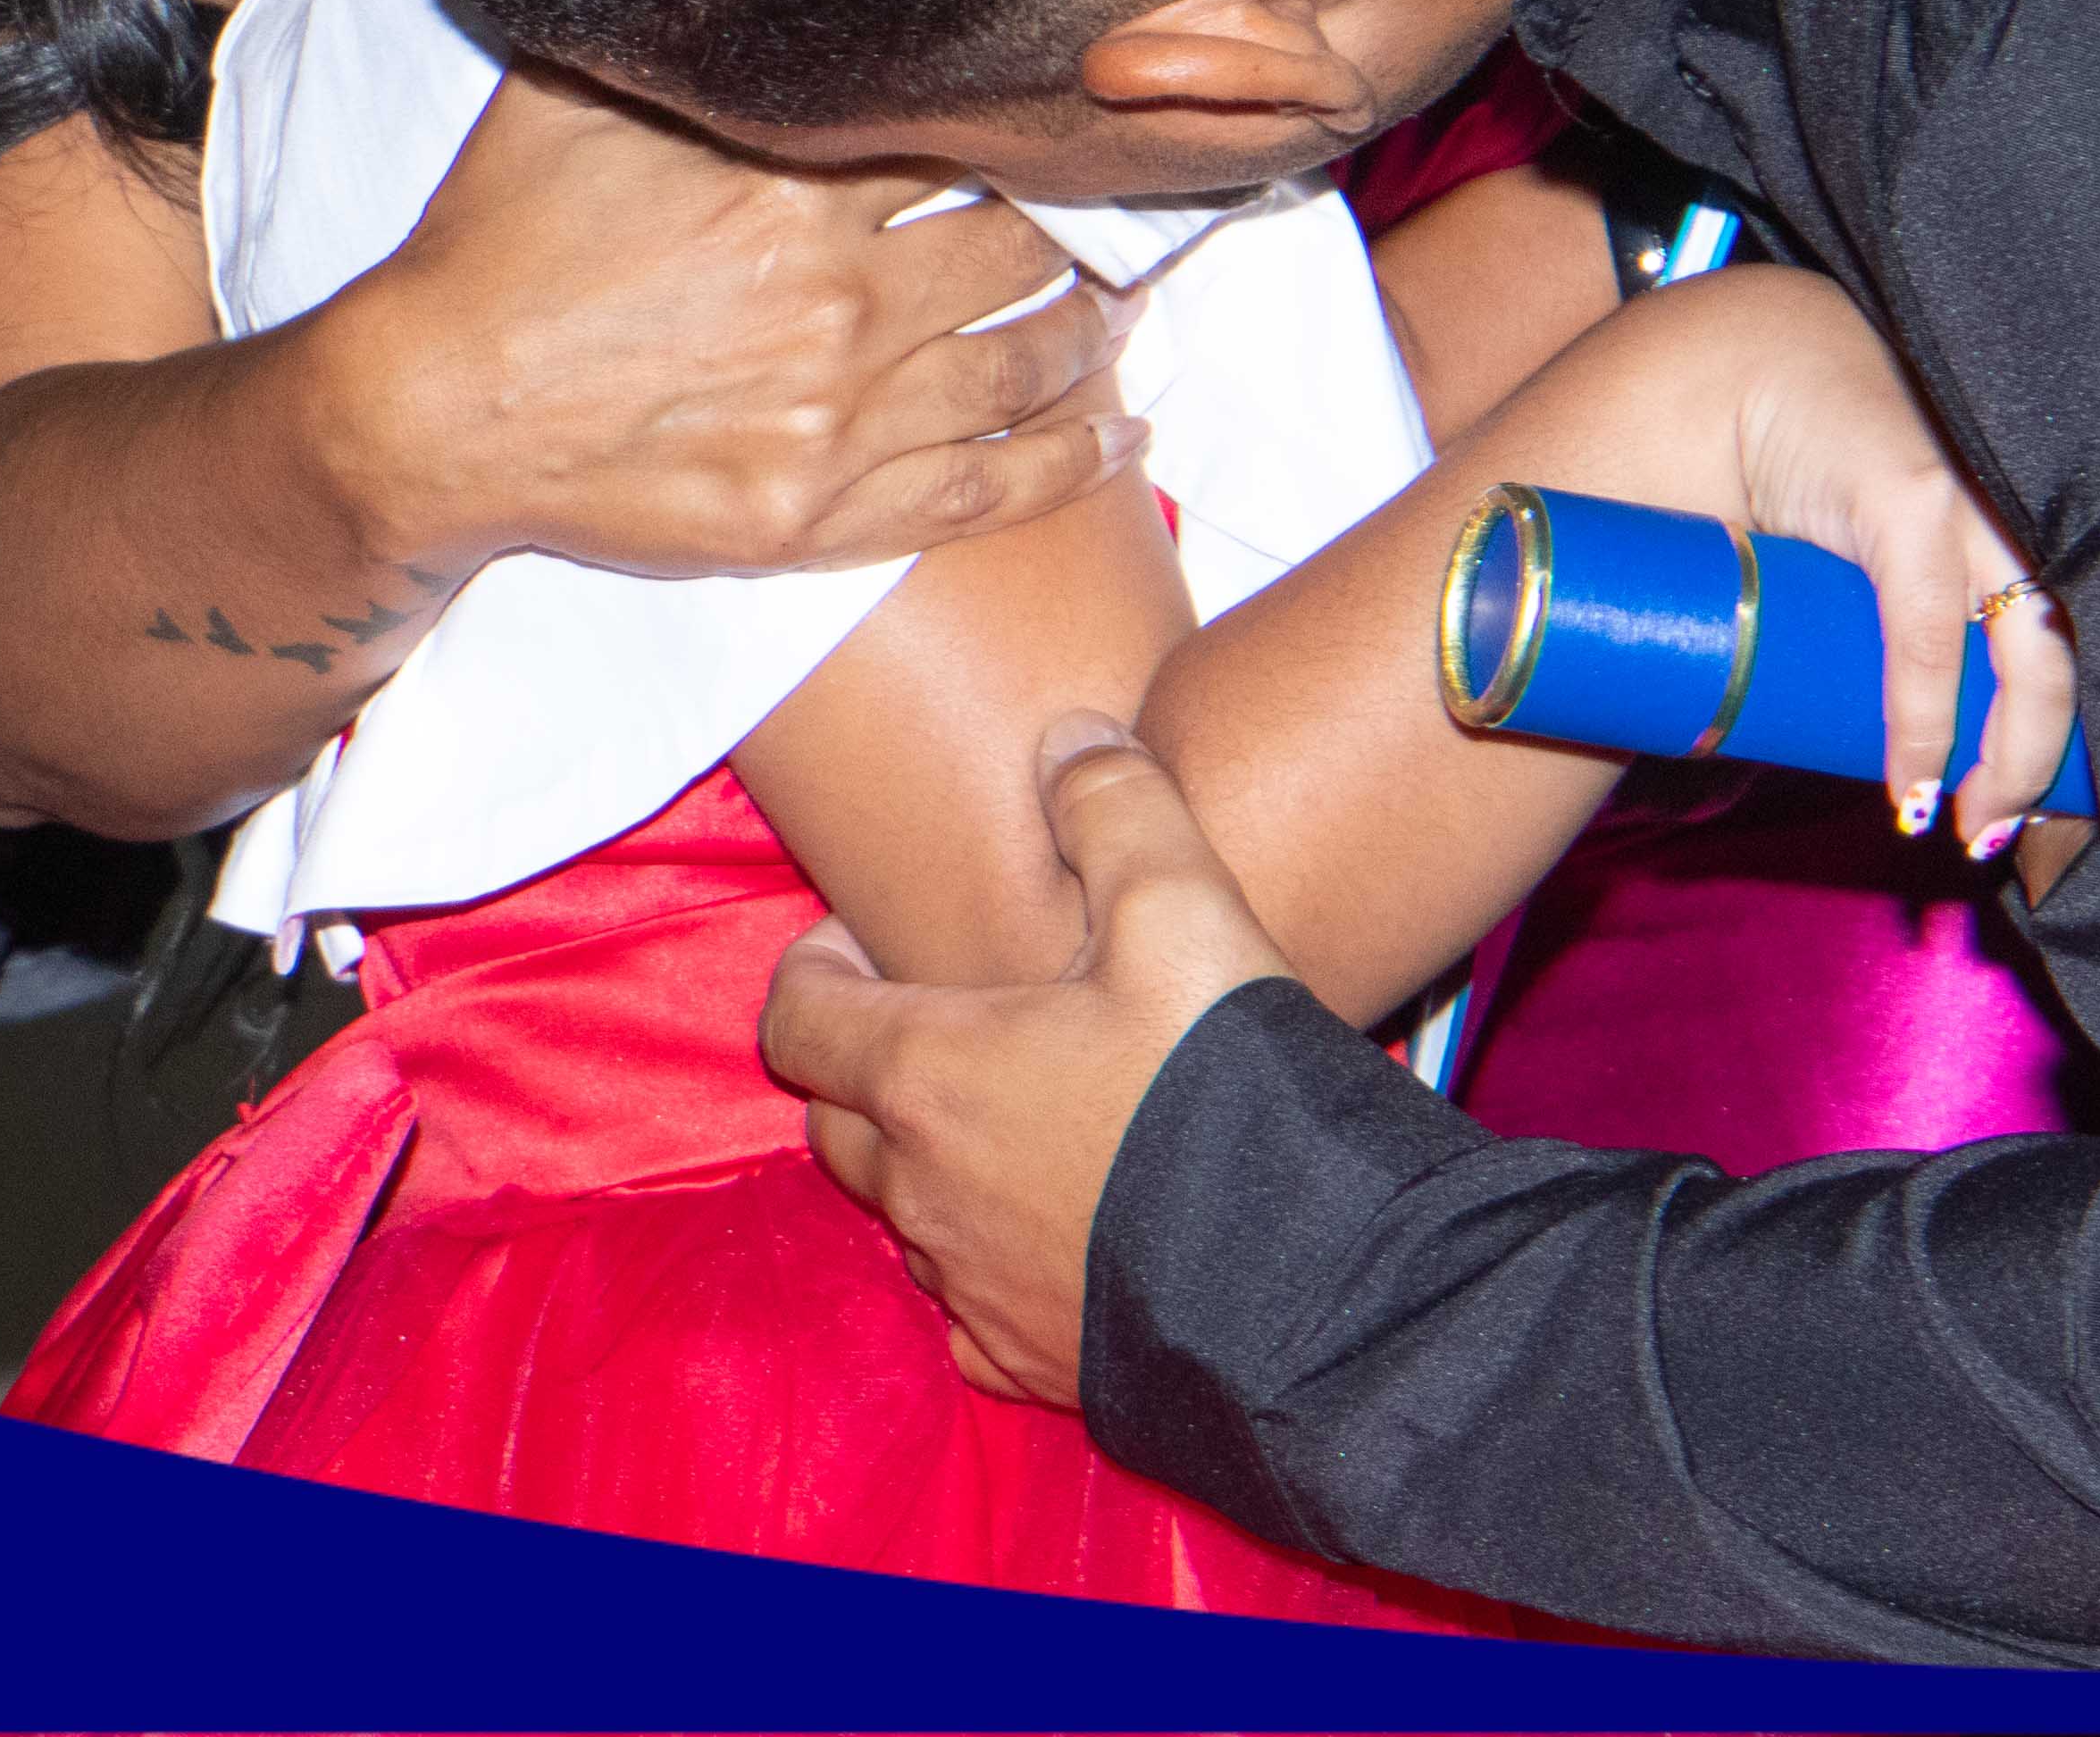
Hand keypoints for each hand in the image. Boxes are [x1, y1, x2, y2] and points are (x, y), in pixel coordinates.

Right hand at [312, 71, 1143, 583]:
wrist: (426, 414)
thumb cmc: (498, 244)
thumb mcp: (581, 95)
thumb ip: (689, 31)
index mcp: (796, 179)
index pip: (971, 135)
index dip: (1035, 121)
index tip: (1080, 107)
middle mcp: (840, 297)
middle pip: (1023, 249)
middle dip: (1090, 227)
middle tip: (1134, 210)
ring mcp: (841, 416)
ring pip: (1029, 366)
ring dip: (1098, 335)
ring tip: (1129, 307)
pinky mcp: (823, 516)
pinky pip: (988, 490)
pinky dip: (1075, 463)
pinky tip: (1126, 435)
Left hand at [765, 716, 1294, 1403]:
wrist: (1304, 1285)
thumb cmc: (1219, 1088)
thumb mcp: (1183, 907)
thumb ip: (1113, 804)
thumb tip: (1067, 739)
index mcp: (927, 1075)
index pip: (795, 1018)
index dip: (812, 968)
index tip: (863, 942)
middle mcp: (920, 1190)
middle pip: (833, 1121)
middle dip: (865, 1065)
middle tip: (939, 1019)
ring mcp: (967, 1287)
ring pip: (904, 1215)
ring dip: (932, 1162)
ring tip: (1017, 1116)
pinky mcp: (1023, 1361)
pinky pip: (966, 1310)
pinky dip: (987, 1261)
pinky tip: (1053, 1228)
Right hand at [1678, 273, 2083, 854]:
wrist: (1752, 363)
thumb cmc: (1822, 474)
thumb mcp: (1888, 548)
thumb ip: (1924, 614)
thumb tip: (1935, 741)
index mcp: (2033, 520)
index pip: (2084, 641)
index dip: (2067, 735)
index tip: (2038, 817)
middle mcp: (2025, 506)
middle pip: (2076, 657)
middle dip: (2045, 760)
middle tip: (2000, 831)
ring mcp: (1975, 499)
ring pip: (2034, 653)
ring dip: (2008, 758)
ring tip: (1966, 823)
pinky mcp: (1910, 496)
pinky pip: (1931, 633)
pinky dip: (1922, 720)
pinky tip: (1912, 781)